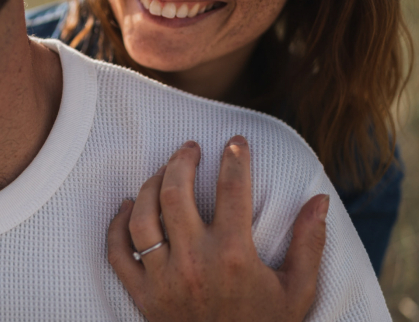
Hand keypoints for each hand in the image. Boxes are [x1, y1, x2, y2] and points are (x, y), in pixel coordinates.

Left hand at [107, 136, 328, 321]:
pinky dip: (117, 224)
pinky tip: (127, 205)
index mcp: (234, 256)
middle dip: (181, 160)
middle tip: (189, 147)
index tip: (236, 142)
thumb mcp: (297, 291)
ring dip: (148, 185)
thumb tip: (320, 200)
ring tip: (162, 171)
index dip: (235, 159)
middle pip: (174, 192)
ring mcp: (163, 278)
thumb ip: (308, 243)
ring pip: (142, 216)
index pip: (233, 190)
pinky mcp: (142, 294)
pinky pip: (117, 251)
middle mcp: (193, 262)